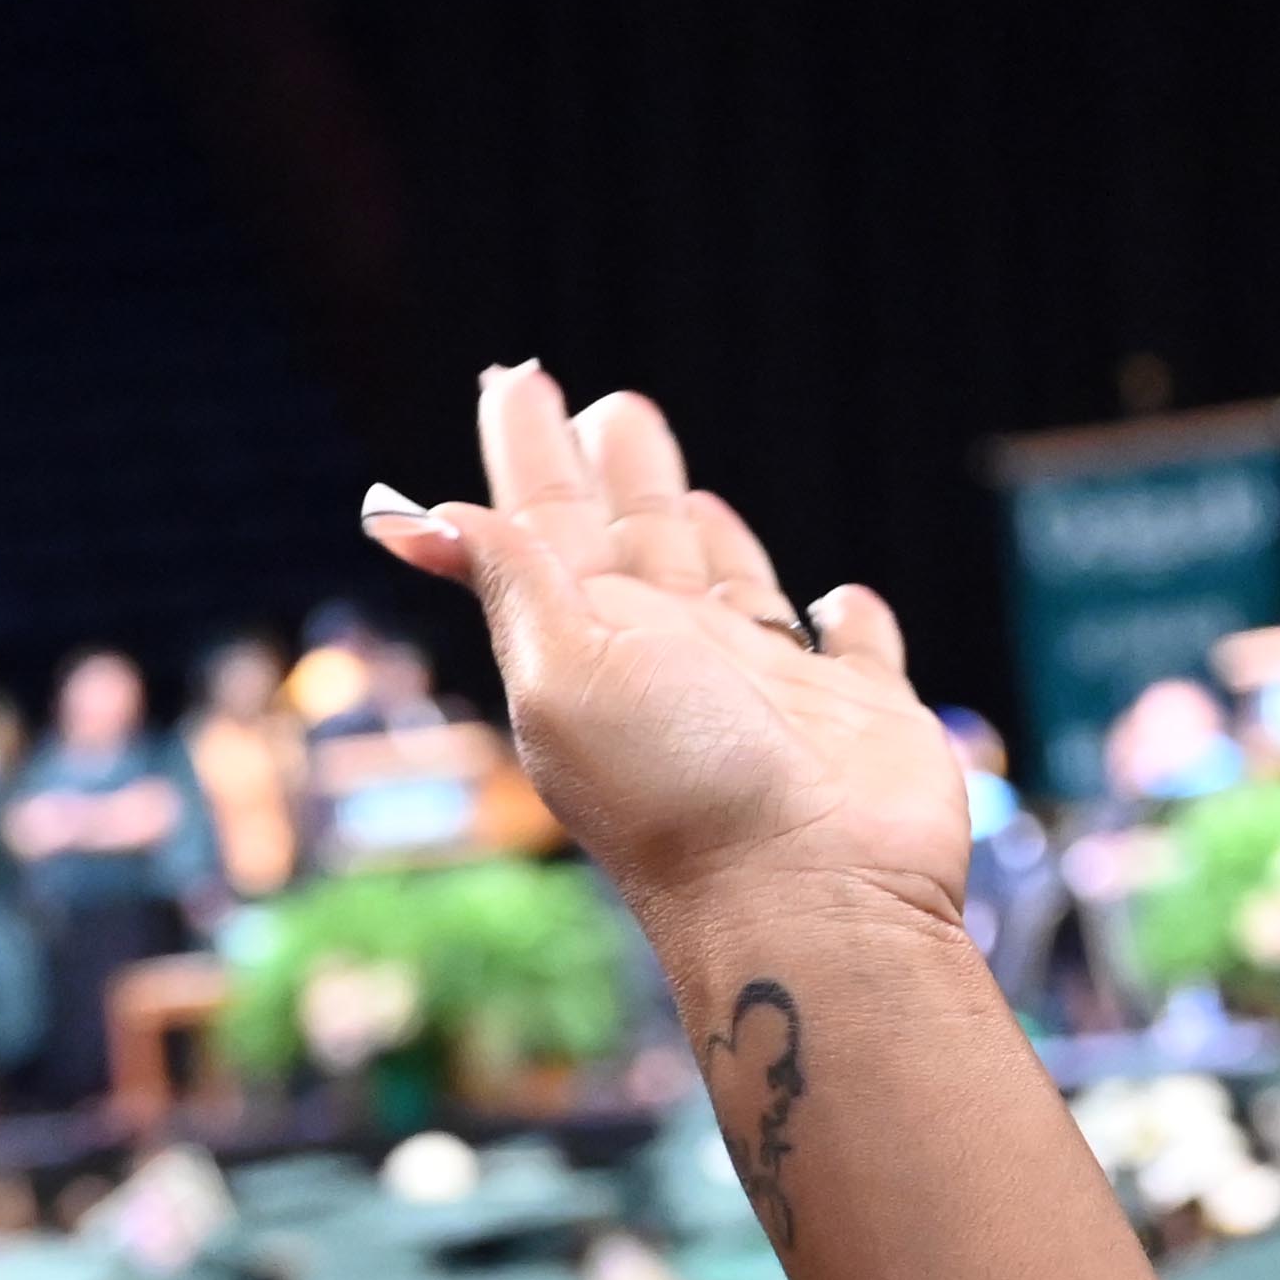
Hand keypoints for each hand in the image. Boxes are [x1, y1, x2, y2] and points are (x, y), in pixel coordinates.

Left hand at [364, 367, 969, 935]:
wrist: (806, 898)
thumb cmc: (677, 791)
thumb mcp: (562, 672)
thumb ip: (511, 582)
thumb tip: (419, 517)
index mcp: (588, 645)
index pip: (546, 528)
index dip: (528, 455)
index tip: (513, 381)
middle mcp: (670, 663)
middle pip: (636, 544)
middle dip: (618, 475)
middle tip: (608, 406)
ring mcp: (767, 692)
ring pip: (733, 586)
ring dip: (708, 534)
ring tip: (686, 482)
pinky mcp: (860, 717)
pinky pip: (854, 648)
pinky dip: (850, 619)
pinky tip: (840, 597)